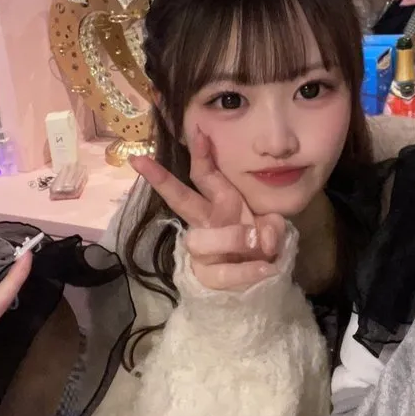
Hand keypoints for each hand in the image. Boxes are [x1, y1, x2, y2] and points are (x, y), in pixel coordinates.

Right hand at [129, 130, 286, 291]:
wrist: (259, 284)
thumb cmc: (260, 247)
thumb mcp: (272, 229)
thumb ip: (272, 228)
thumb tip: (263, 237)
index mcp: (220, 204)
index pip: (204, 176)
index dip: (201, 154)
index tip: (198, 131)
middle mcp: (207, 224)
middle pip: (181, 200)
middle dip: (162, 180)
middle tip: (142, 161)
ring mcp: (204, 253)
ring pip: (201, 241)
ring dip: (232, 238)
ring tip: (258, 242)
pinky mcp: (209, 278)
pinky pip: (224, 274)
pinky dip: (246, 271)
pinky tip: (265, 268)